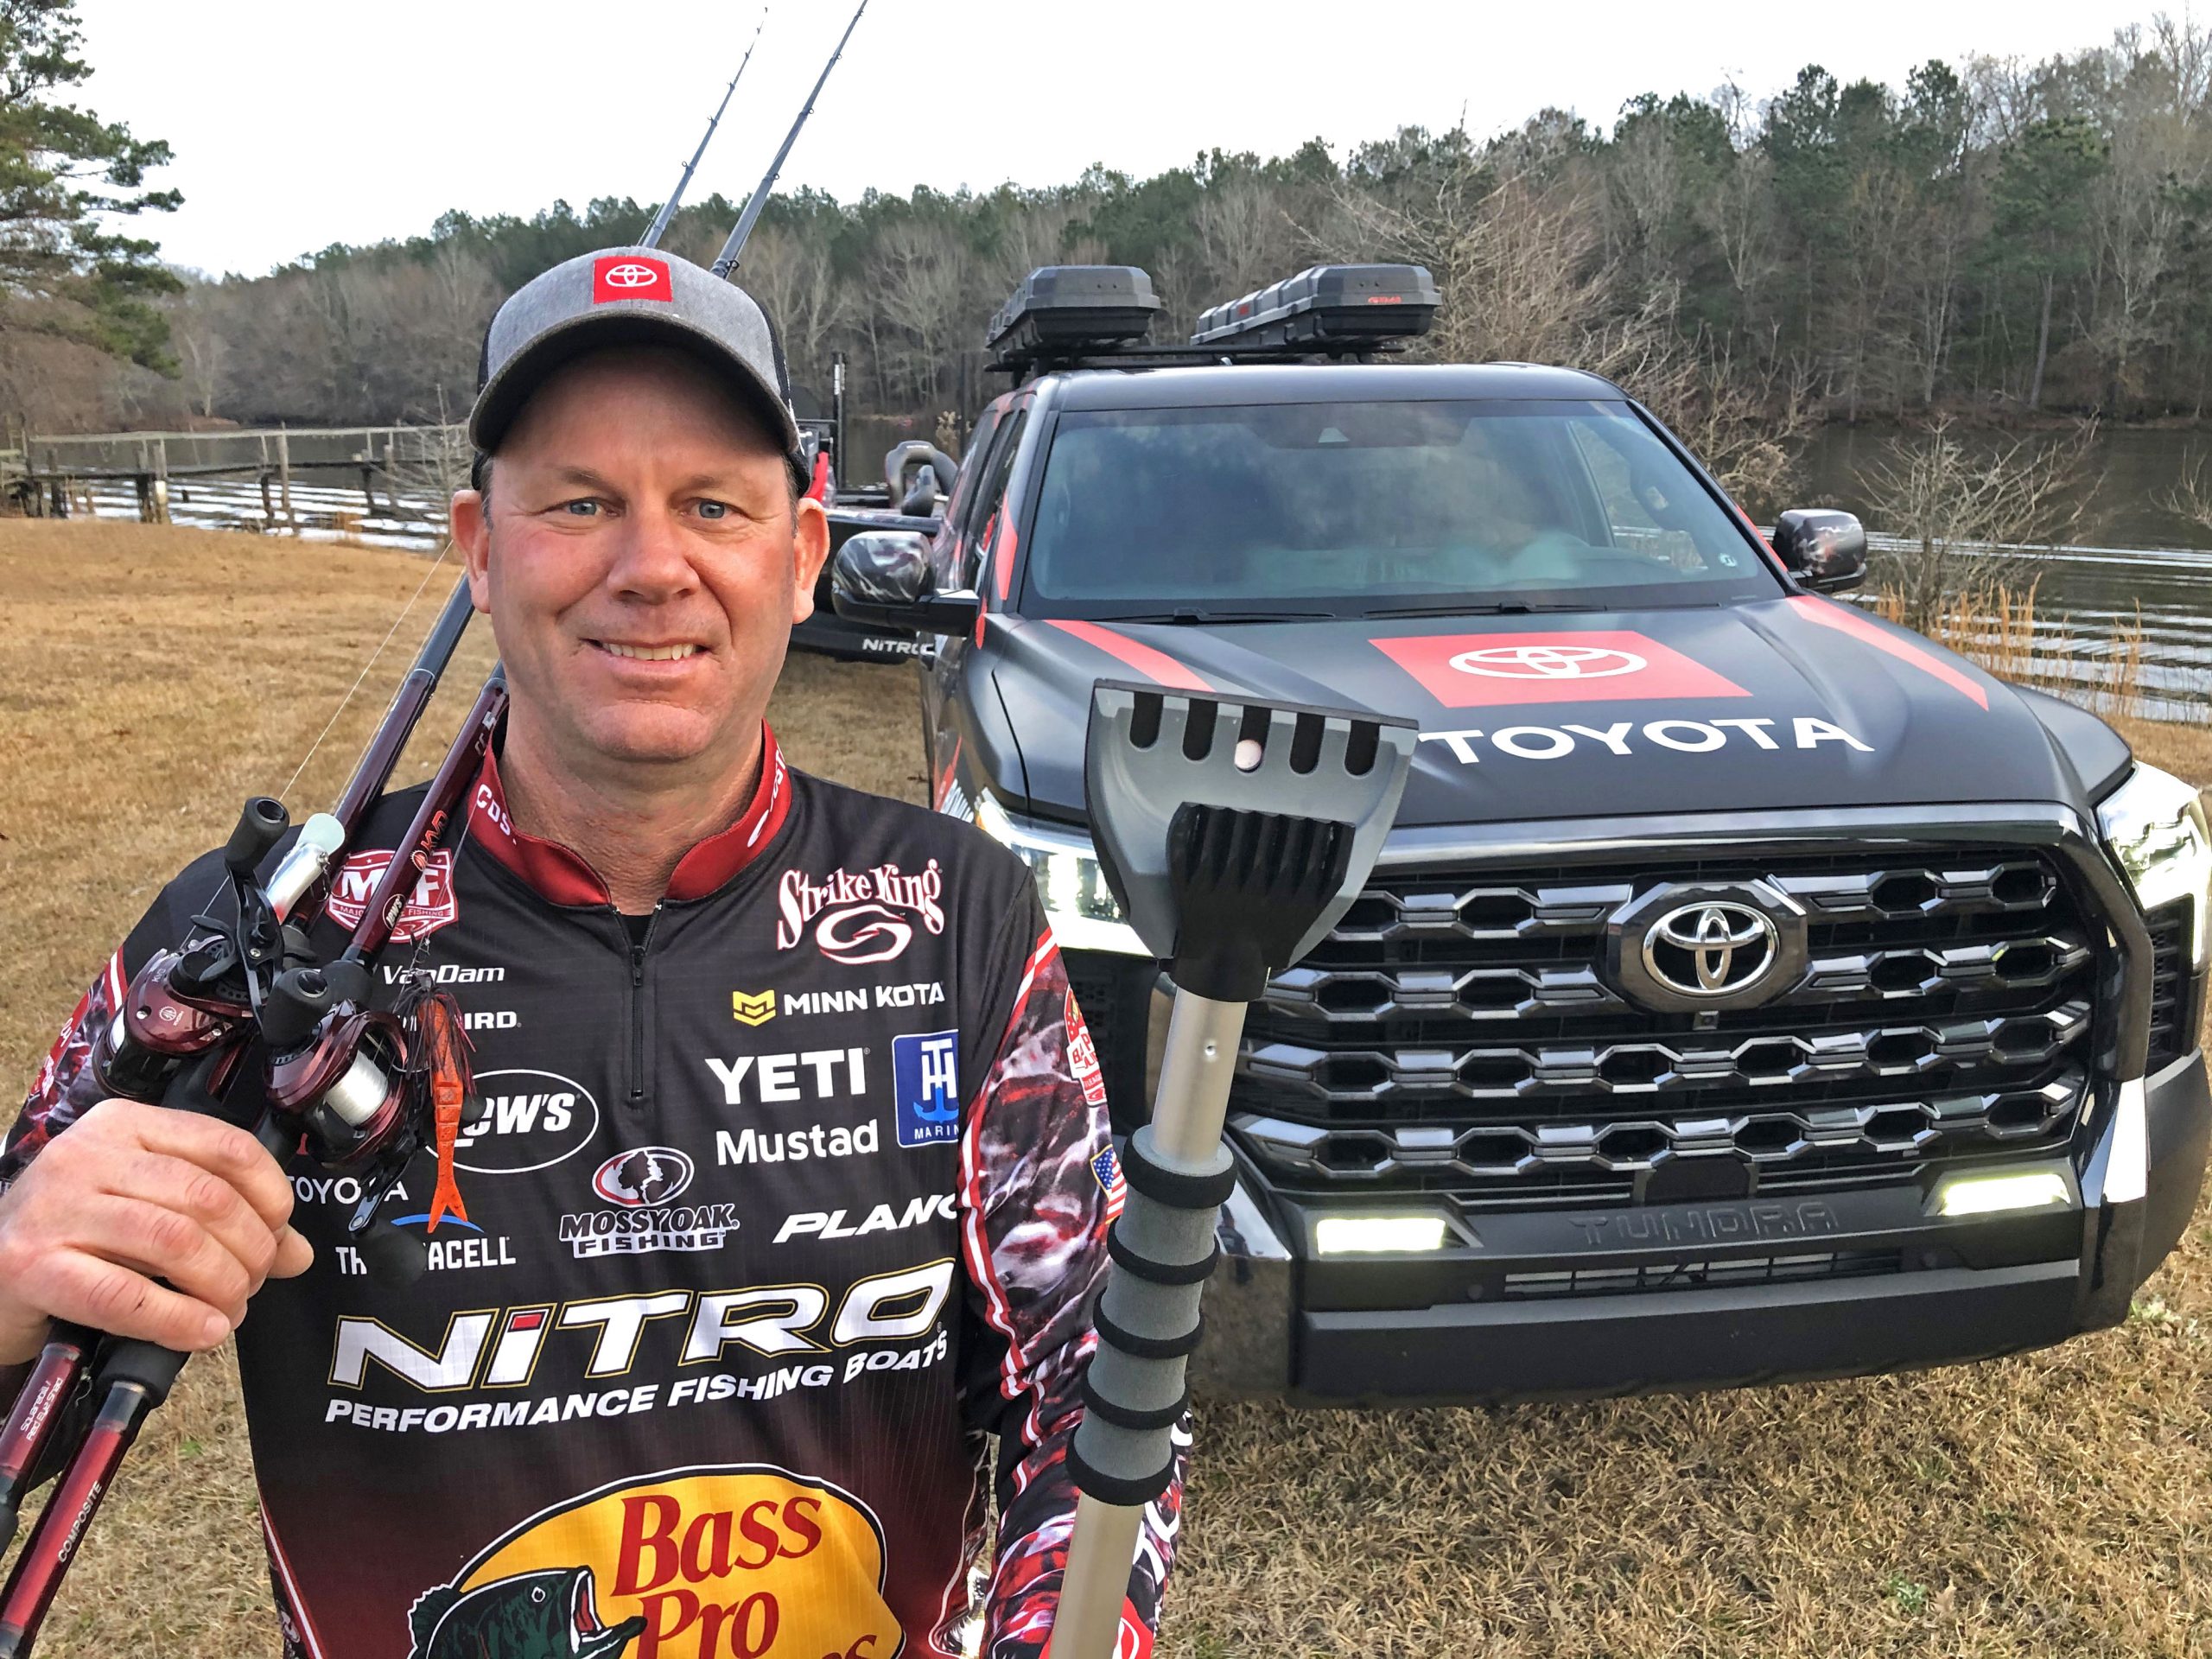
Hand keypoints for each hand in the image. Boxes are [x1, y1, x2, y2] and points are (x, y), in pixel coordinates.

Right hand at [0, 1099, 312, 1364]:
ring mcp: (57, 1209)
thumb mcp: (148, 1208)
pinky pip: (127, 1296)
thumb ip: (223, 1219)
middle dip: (251, 1249)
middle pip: (207, 1198)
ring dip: (222, 1284)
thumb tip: (297, 1252)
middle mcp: (88, 1156)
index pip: (226, 1146)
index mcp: (125, 1126)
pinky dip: (179, 1318)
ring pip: (175, 1242)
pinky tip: (203, 1330)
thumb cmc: (76, 1237)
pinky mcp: (33, 1267)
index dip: (269, 1194)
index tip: (280, 1232)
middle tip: (256, 1280)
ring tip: (230, 1308)